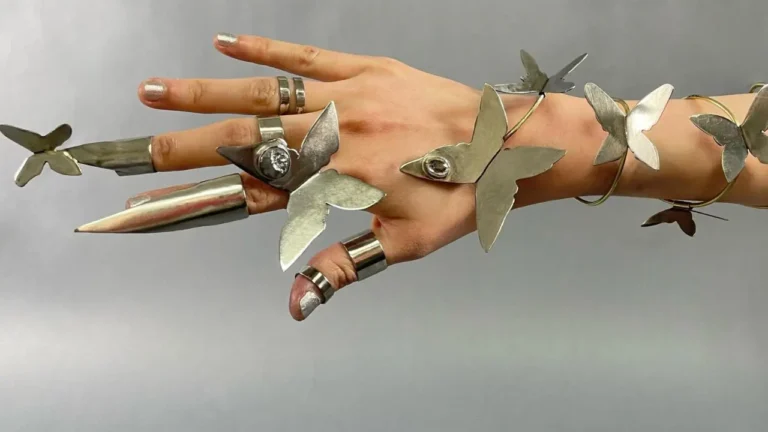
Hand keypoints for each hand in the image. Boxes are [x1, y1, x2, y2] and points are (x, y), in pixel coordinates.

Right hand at [132, 33, 551, 319]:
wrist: (507, 146)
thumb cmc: (459, 197)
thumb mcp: (405, 244)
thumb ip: (346, 266)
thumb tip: (299, 301)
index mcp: (345, 180)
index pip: (261, 190)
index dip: (212, 197)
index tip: (167, 200)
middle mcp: (340, 134)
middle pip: (251, 139)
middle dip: (191, 144)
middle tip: (142, 146)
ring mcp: (352, 95)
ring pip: (266, 93)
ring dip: (207, 91)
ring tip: (157, 90)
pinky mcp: (368, 68)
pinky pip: (307, 56)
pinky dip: (265, 50)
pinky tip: (227, 42)